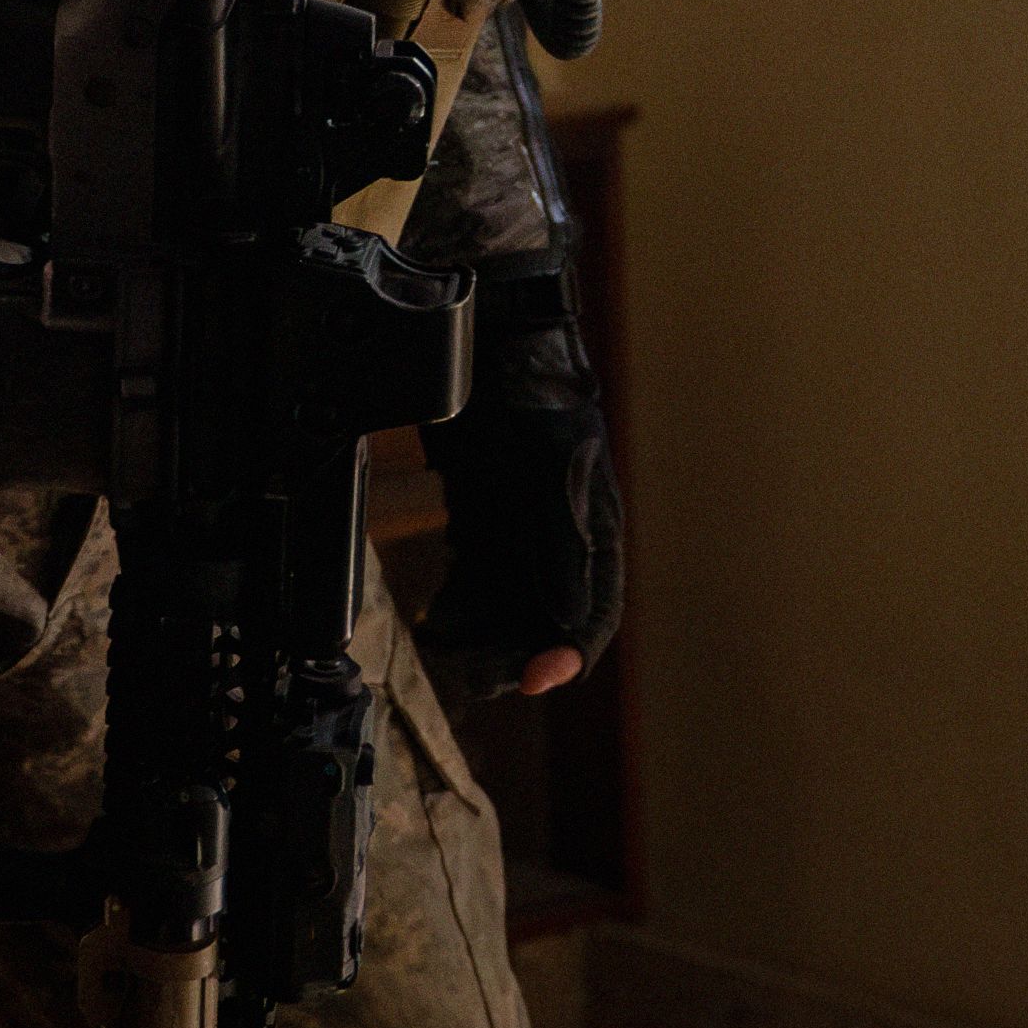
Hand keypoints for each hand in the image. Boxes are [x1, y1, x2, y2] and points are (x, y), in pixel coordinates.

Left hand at [418, 395, 620, 689]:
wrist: (495, 347)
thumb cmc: (539, 398)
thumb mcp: (556, 469)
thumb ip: (563, 545)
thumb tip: (569, 624)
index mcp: (595, 536)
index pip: (592, 617)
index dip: (567, 656)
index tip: (534, 680)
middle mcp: (560, 547)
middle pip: (541, 626)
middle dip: (509, 656)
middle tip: (471, 674)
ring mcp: (519, 539)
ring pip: (502, 614)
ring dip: (477, 641)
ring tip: (443, 652)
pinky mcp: (481, 526)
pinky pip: (470, 587)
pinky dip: (454, 612)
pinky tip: (433, 624)